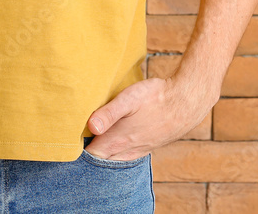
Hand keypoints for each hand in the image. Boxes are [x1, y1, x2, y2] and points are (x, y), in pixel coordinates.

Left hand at [85, 75, 217, 160]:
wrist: (187, 101)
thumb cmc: (157, 97)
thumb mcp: (130, 98)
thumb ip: (109, 113)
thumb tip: (90, 127)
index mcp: (118, 140)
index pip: (91, 155)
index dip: (78, 150)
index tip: (69, 141)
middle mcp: (126, 149)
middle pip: (101, 160)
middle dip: (88, 154)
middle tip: (78, 142)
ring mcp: (139, 149)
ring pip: (114, 159)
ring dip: (103, 154)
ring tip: (93, 143)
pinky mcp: (148, 146)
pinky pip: (127, 156)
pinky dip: (117, 153)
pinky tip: (116, 143)